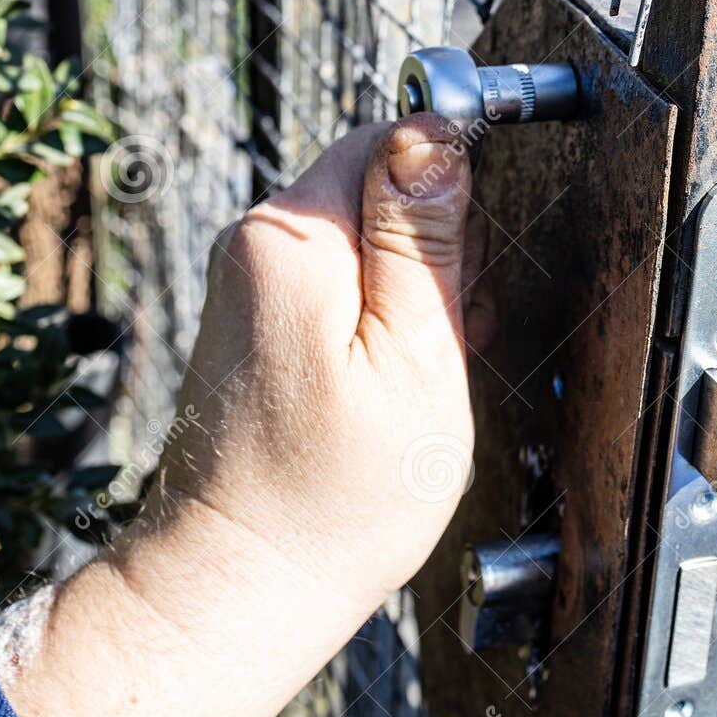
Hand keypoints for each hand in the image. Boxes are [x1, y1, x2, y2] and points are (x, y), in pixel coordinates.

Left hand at [146, 113, 480, 606]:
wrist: (241, 585)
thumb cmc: (337, 497)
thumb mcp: (417, 358)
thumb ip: (425, 238)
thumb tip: (436, 131)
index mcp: (294, 238)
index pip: (391, 137)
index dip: (453, 192)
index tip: (475, 268)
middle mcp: (254, 244)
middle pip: (377, 186)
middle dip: (435, 250)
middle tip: (452, 339)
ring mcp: (246, 284)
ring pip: (364, 240)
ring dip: (412, 293)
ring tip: (420, 375)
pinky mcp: (252, 323)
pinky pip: (336, 286)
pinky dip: (378, 323)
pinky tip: (390, 385)